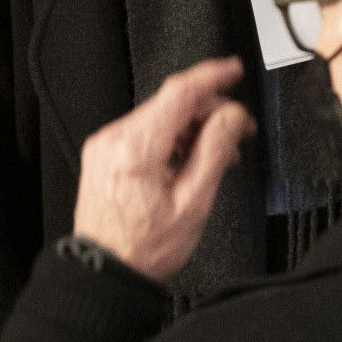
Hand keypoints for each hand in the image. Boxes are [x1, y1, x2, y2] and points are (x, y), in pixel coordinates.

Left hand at [70, 59, 252, 282]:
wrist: (106, 271)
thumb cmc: (144, 247)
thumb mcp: (193, 203)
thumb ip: (215, 151)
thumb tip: (232, 117)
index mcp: (137, 148)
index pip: (179, 92)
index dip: (212, 76)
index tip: (233, 70)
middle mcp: (114, 139)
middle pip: (170, 103)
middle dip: (208, 111)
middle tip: (238, 129)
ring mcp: (105, 145)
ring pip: (158, 116)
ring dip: (191, 126)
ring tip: (216, 152)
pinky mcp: (103, 155)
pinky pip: (143, 131)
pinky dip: (170, 137)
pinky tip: (188, 158)